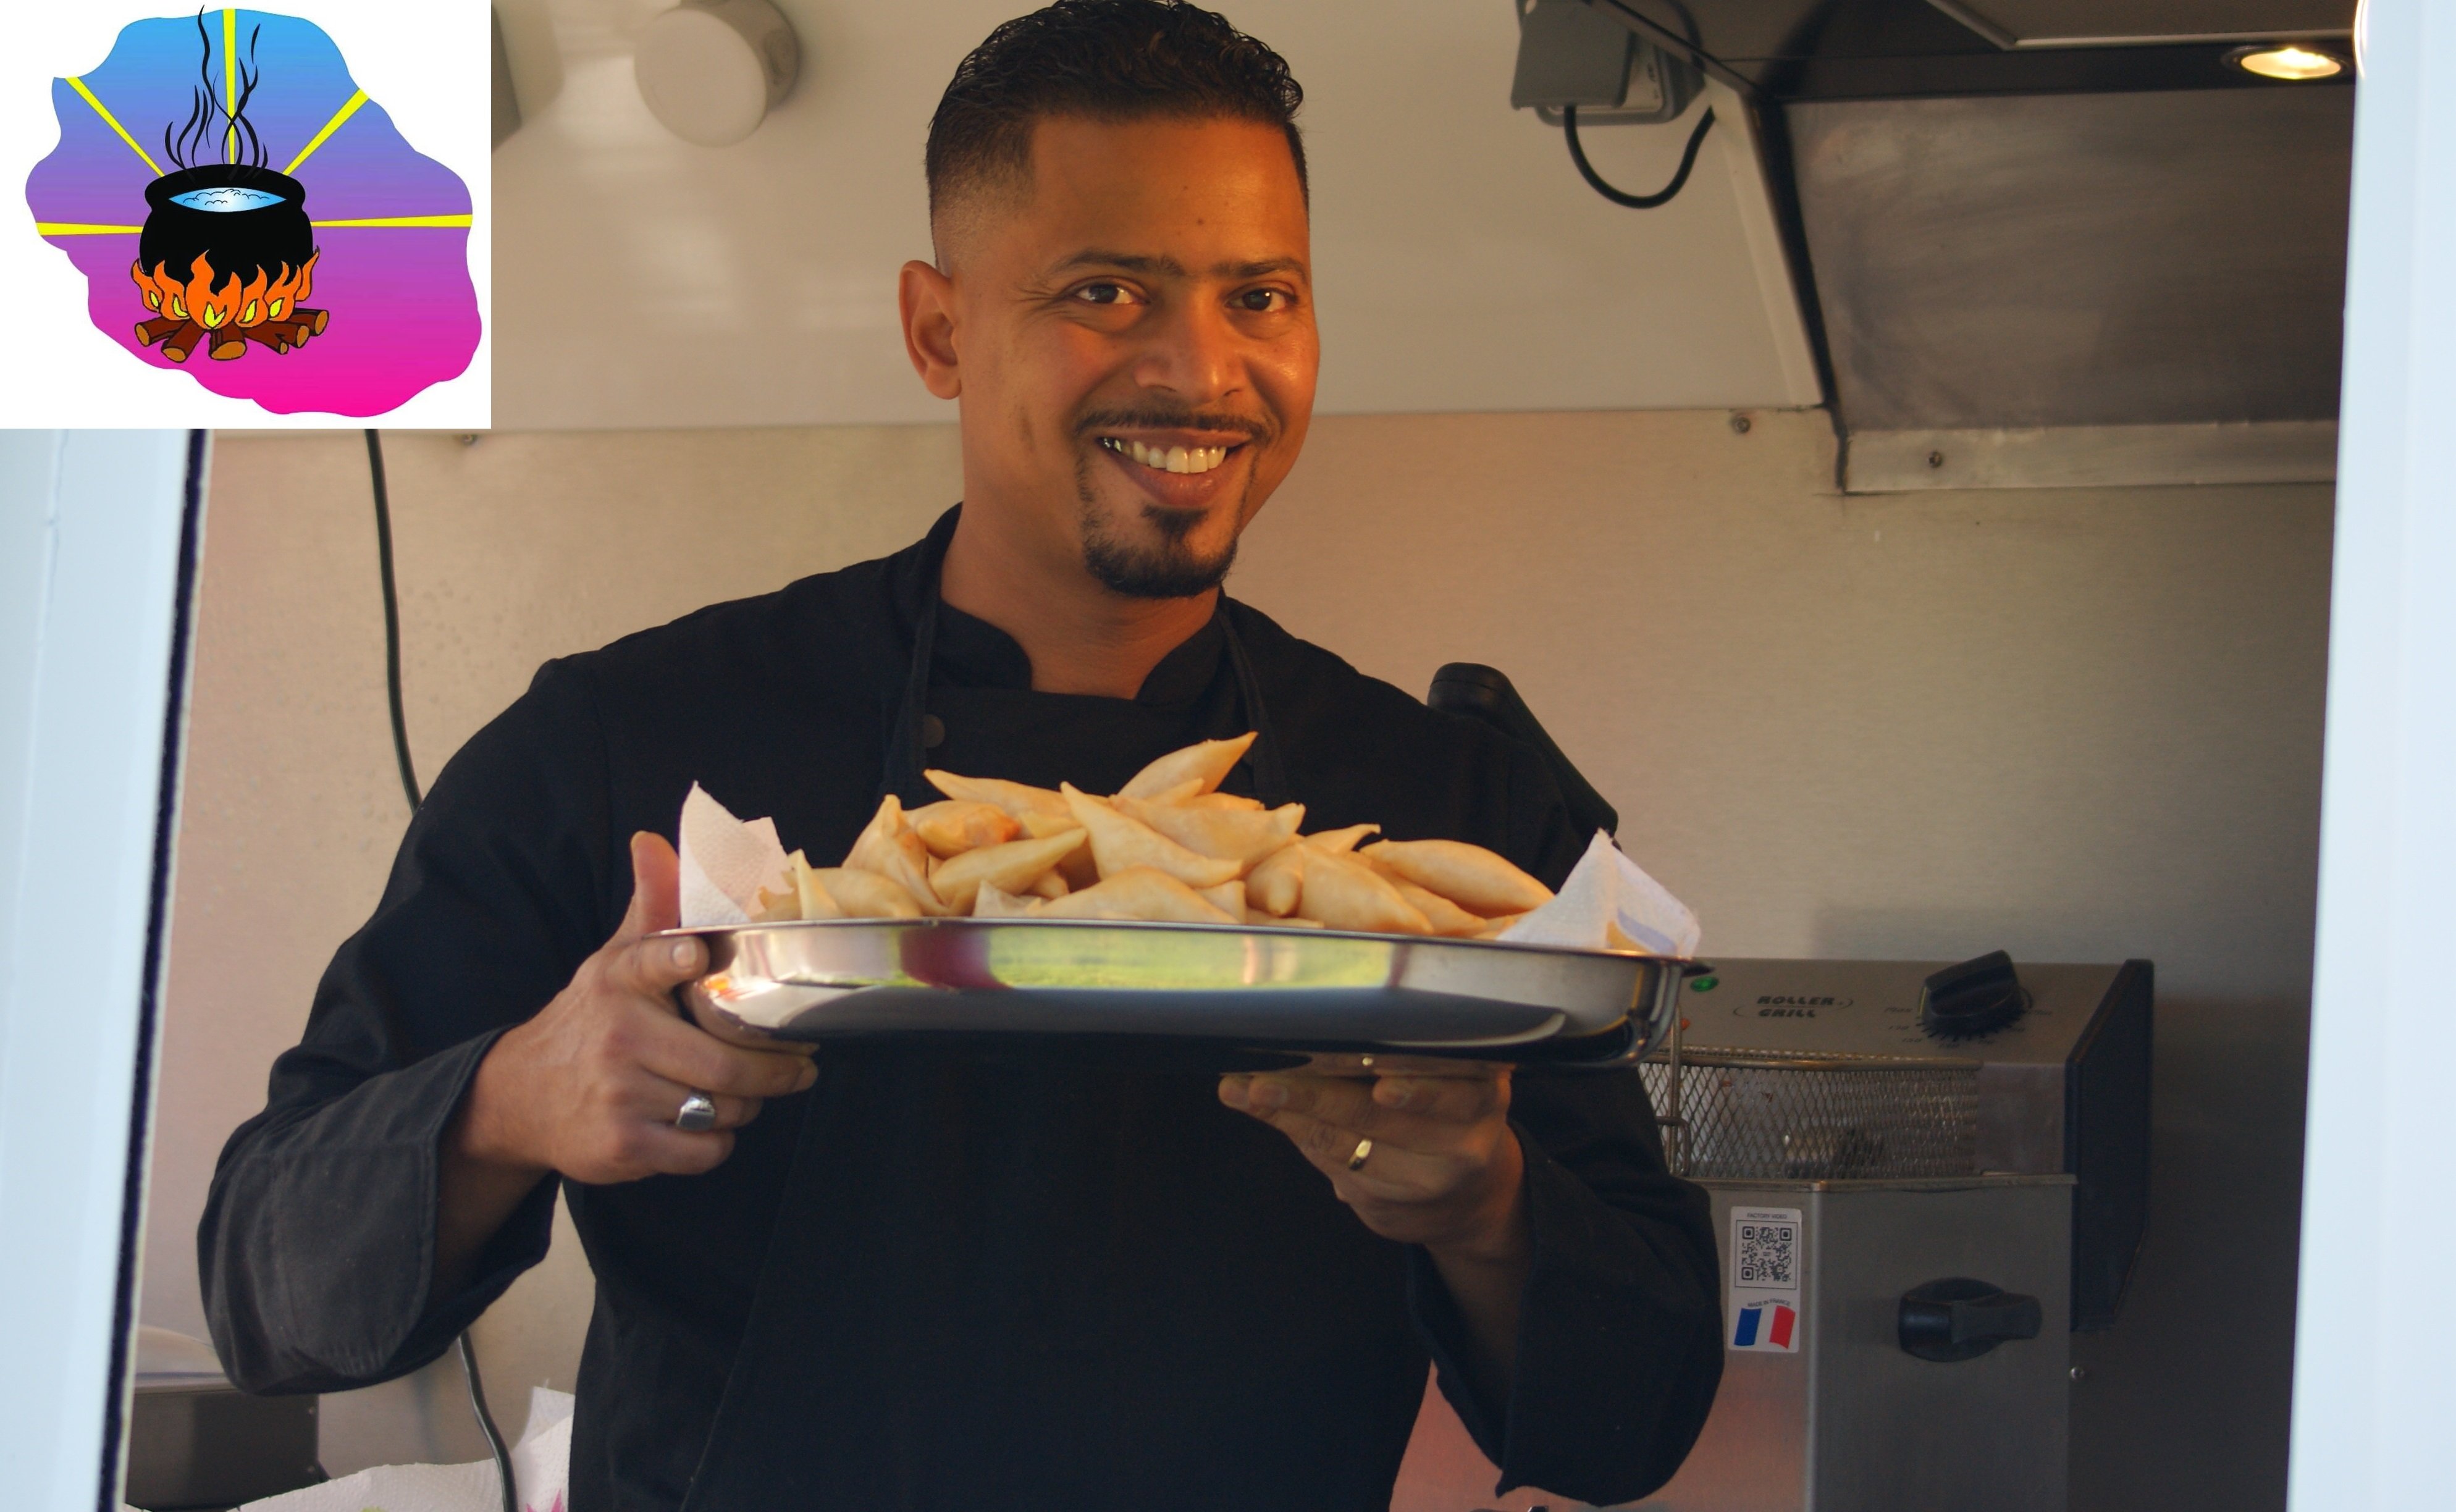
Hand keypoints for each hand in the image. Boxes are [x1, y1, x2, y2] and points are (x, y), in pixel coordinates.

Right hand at [450, 832, 816, 1188]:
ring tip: (747, 1093)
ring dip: (747, 1106)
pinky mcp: (619, 1146)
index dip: (676, 959)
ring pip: (721, 1108)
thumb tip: (653, 840)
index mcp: (619, 980)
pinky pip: (701, 1150)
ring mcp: (617, 1094)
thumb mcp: (614, 960)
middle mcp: (617, 1035)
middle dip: (776, 1072)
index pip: (649, 960)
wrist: (520, 1096)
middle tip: (799, 1069)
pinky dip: (718, 1142)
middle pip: (723, 1062)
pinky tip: (709, 1125)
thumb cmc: (592, 1020)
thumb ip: (650, 906)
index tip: (694, 956)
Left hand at [1217, 1057, 1526, 1262]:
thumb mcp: (1444, 1078)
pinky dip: (1297, 1136)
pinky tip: (1268, 1113)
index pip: (1443, 1090)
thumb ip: (1398, 1054)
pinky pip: (1333, 1169)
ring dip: (1287, 1116)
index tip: (1369, 1082)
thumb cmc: (1445, 1110)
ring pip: (1344, 1146)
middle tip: (1262, 1081)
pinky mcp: (1388, 1211)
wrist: (1468, 1198)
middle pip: (1375, 1118)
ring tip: (1245, 1091)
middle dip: (1312, 1096)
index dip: (1412, 1090)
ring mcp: (1419, 1184)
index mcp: (1482, 1096)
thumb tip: (1319, 1024)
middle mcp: (1462, 1145)